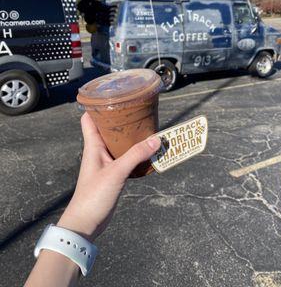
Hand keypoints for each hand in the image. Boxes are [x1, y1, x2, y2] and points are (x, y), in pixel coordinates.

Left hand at [57, 112, 160, 241]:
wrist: (86, 223)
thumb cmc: (94, 196)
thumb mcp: (117, 173)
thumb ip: (136, 155)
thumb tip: (156, 139)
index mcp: (93, 146)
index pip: (89, 119)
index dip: (97, 106)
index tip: (113, 95)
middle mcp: (98, 151)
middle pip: (107, 129)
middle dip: (121, 119)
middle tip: (138, 110)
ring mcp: (105, 163)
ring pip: (118, 143)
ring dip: (130, 137)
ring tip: (147, 127)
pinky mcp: (113, 174)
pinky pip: (124, 157)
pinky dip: (135, 152)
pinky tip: (147, 151)